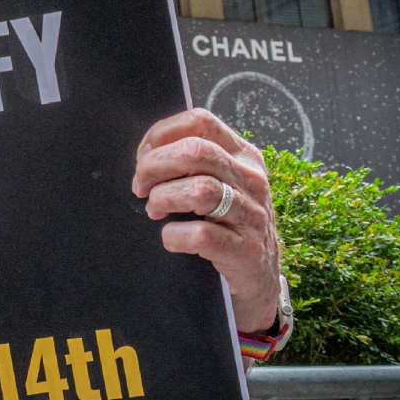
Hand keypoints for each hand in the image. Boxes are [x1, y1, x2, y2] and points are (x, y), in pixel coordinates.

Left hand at [131, 108, 281, 333]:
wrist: (259, 278)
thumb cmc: (228, 224)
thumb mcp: (222, 183)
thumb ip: (194, 162)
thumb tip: (146, 153)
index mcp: (243, 155)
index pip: (200, 121)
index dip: (161, 135)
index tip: (142, 156)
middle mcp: (252, 179)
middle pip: (195, 152)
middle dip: (154, 166)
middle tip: (141, 186)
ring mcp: (252, 215)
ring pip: (201, 190)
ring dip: (164, 199)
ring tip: (155, 210)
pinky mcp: (245, 250)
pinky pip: (201, 235)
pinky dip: (174, 236)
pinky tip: (170, 238)